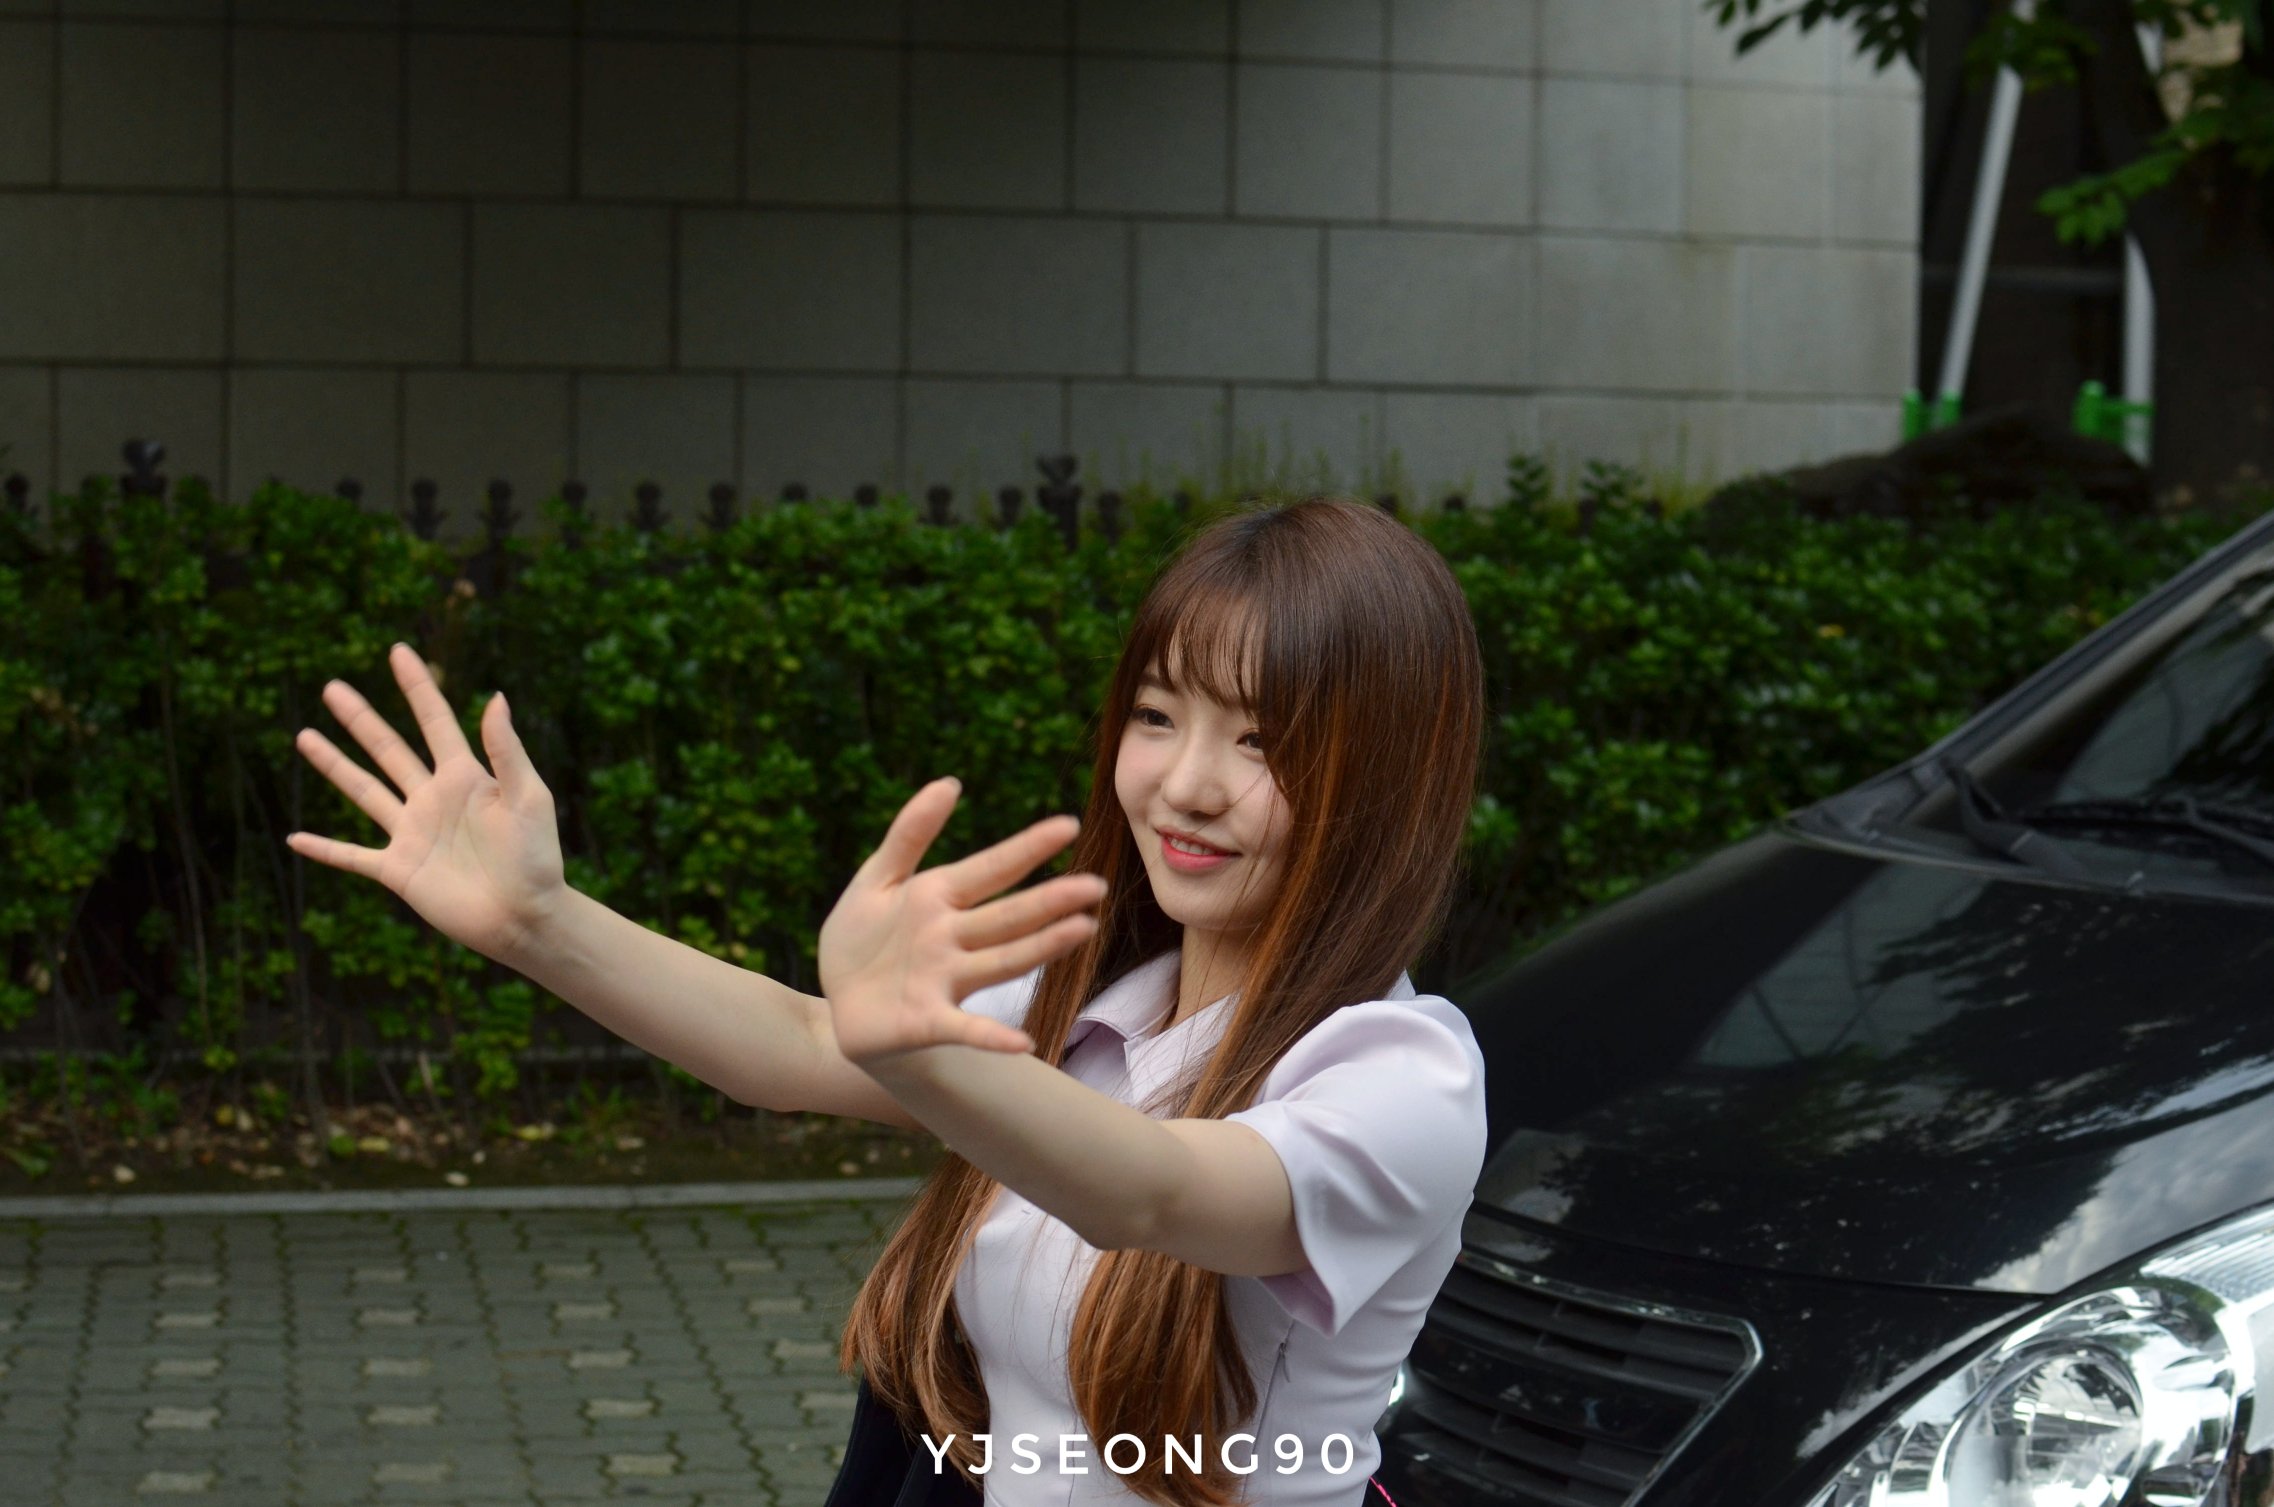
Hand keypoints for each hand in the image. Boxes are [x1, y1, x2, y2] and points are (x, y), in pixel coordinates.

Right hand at [284, 643, 569, 966]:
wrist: (526, 917)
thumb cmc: (537, 858)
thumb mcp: (529, 798)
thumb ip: (507, 751)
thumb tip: (495, 697)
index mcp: (465, 778)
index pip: (434, 722)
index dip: (417, 687)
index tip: (398, 651)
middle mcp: (433, 799)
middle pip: (388, 749)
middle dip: (360, 718)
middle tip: (332, 687)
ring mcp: (412, 834)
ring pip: (364, 791)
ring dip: (334, 765)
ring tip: (303, 736)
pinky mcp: (399, 871)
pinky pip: (352, 857)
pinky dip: (323, 848)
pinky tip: (294, 838)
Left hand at [818, 777, 1108, 1066]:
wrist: (837, 1002)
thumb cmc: (863, 937)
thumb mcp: (877, 877)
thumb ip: (911, 832)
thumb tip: (951, 782)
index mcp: (940, 898)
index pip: (992, 869)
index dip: (1026, 848)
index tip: (1068, 825)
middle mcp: (952, 939)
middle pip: (1008, 916)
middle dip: (1049, 901)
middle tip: (1094, 886)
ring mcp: (944, 981)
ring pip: (1001, 960)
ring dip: (1040, 948)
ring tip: (1081, 930)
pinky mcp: (927, 1022)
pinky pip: (963, 1029)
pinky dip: (992, 1037)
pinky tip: (1022, 1043)